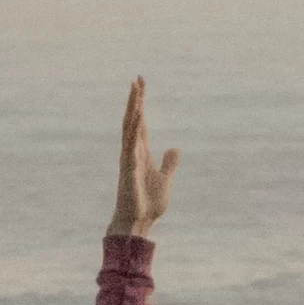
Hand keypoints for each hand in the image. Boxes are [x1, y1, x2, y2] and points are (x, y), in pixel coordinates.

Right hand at [107, 78, 177, 240]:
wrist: (138, 224)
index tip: (141, 86)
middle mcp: (132, 153)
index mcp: (141, 154)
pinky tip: (137, 117)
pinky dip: (133, 131)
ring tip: (135, 91)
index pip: (140, 124)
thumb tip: (174, 149)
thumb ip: (169, 163)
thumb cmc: (148, 205)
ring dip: (133, 110)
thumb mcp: (165, 179)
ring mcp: (129, 161)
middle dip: (135, 101)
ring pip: (129, 129)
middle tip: (137, 80)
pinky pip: (131, 147)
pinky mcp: (129, 171)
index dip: (141, 105)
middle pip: (133, 121)